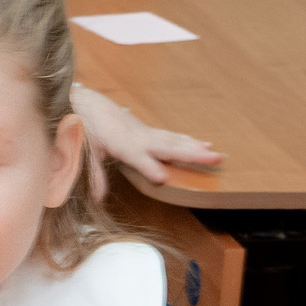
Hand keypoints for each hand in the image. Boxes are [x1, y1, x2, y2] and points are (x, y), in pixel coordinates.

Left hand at [72, 85, 220, 199]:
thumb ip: (96, 176)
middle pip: (169, 148)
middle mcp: (140, 139)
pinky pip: (174, 137)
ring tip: (217, 154)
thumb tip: (98, 200)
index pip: (138, 158)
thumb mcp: (88, 153)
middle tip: (213, 159)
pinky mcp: (151, 132)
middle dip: (191, 155)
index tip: (162, 179)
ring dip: (198, 148)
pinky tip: (206, 144)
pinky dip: (191, 141)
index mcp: (123, 146)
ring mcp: (148, 134)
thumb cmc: (89, 130)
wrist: (92, 106)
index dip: (149, 168)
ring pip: (177, 142)